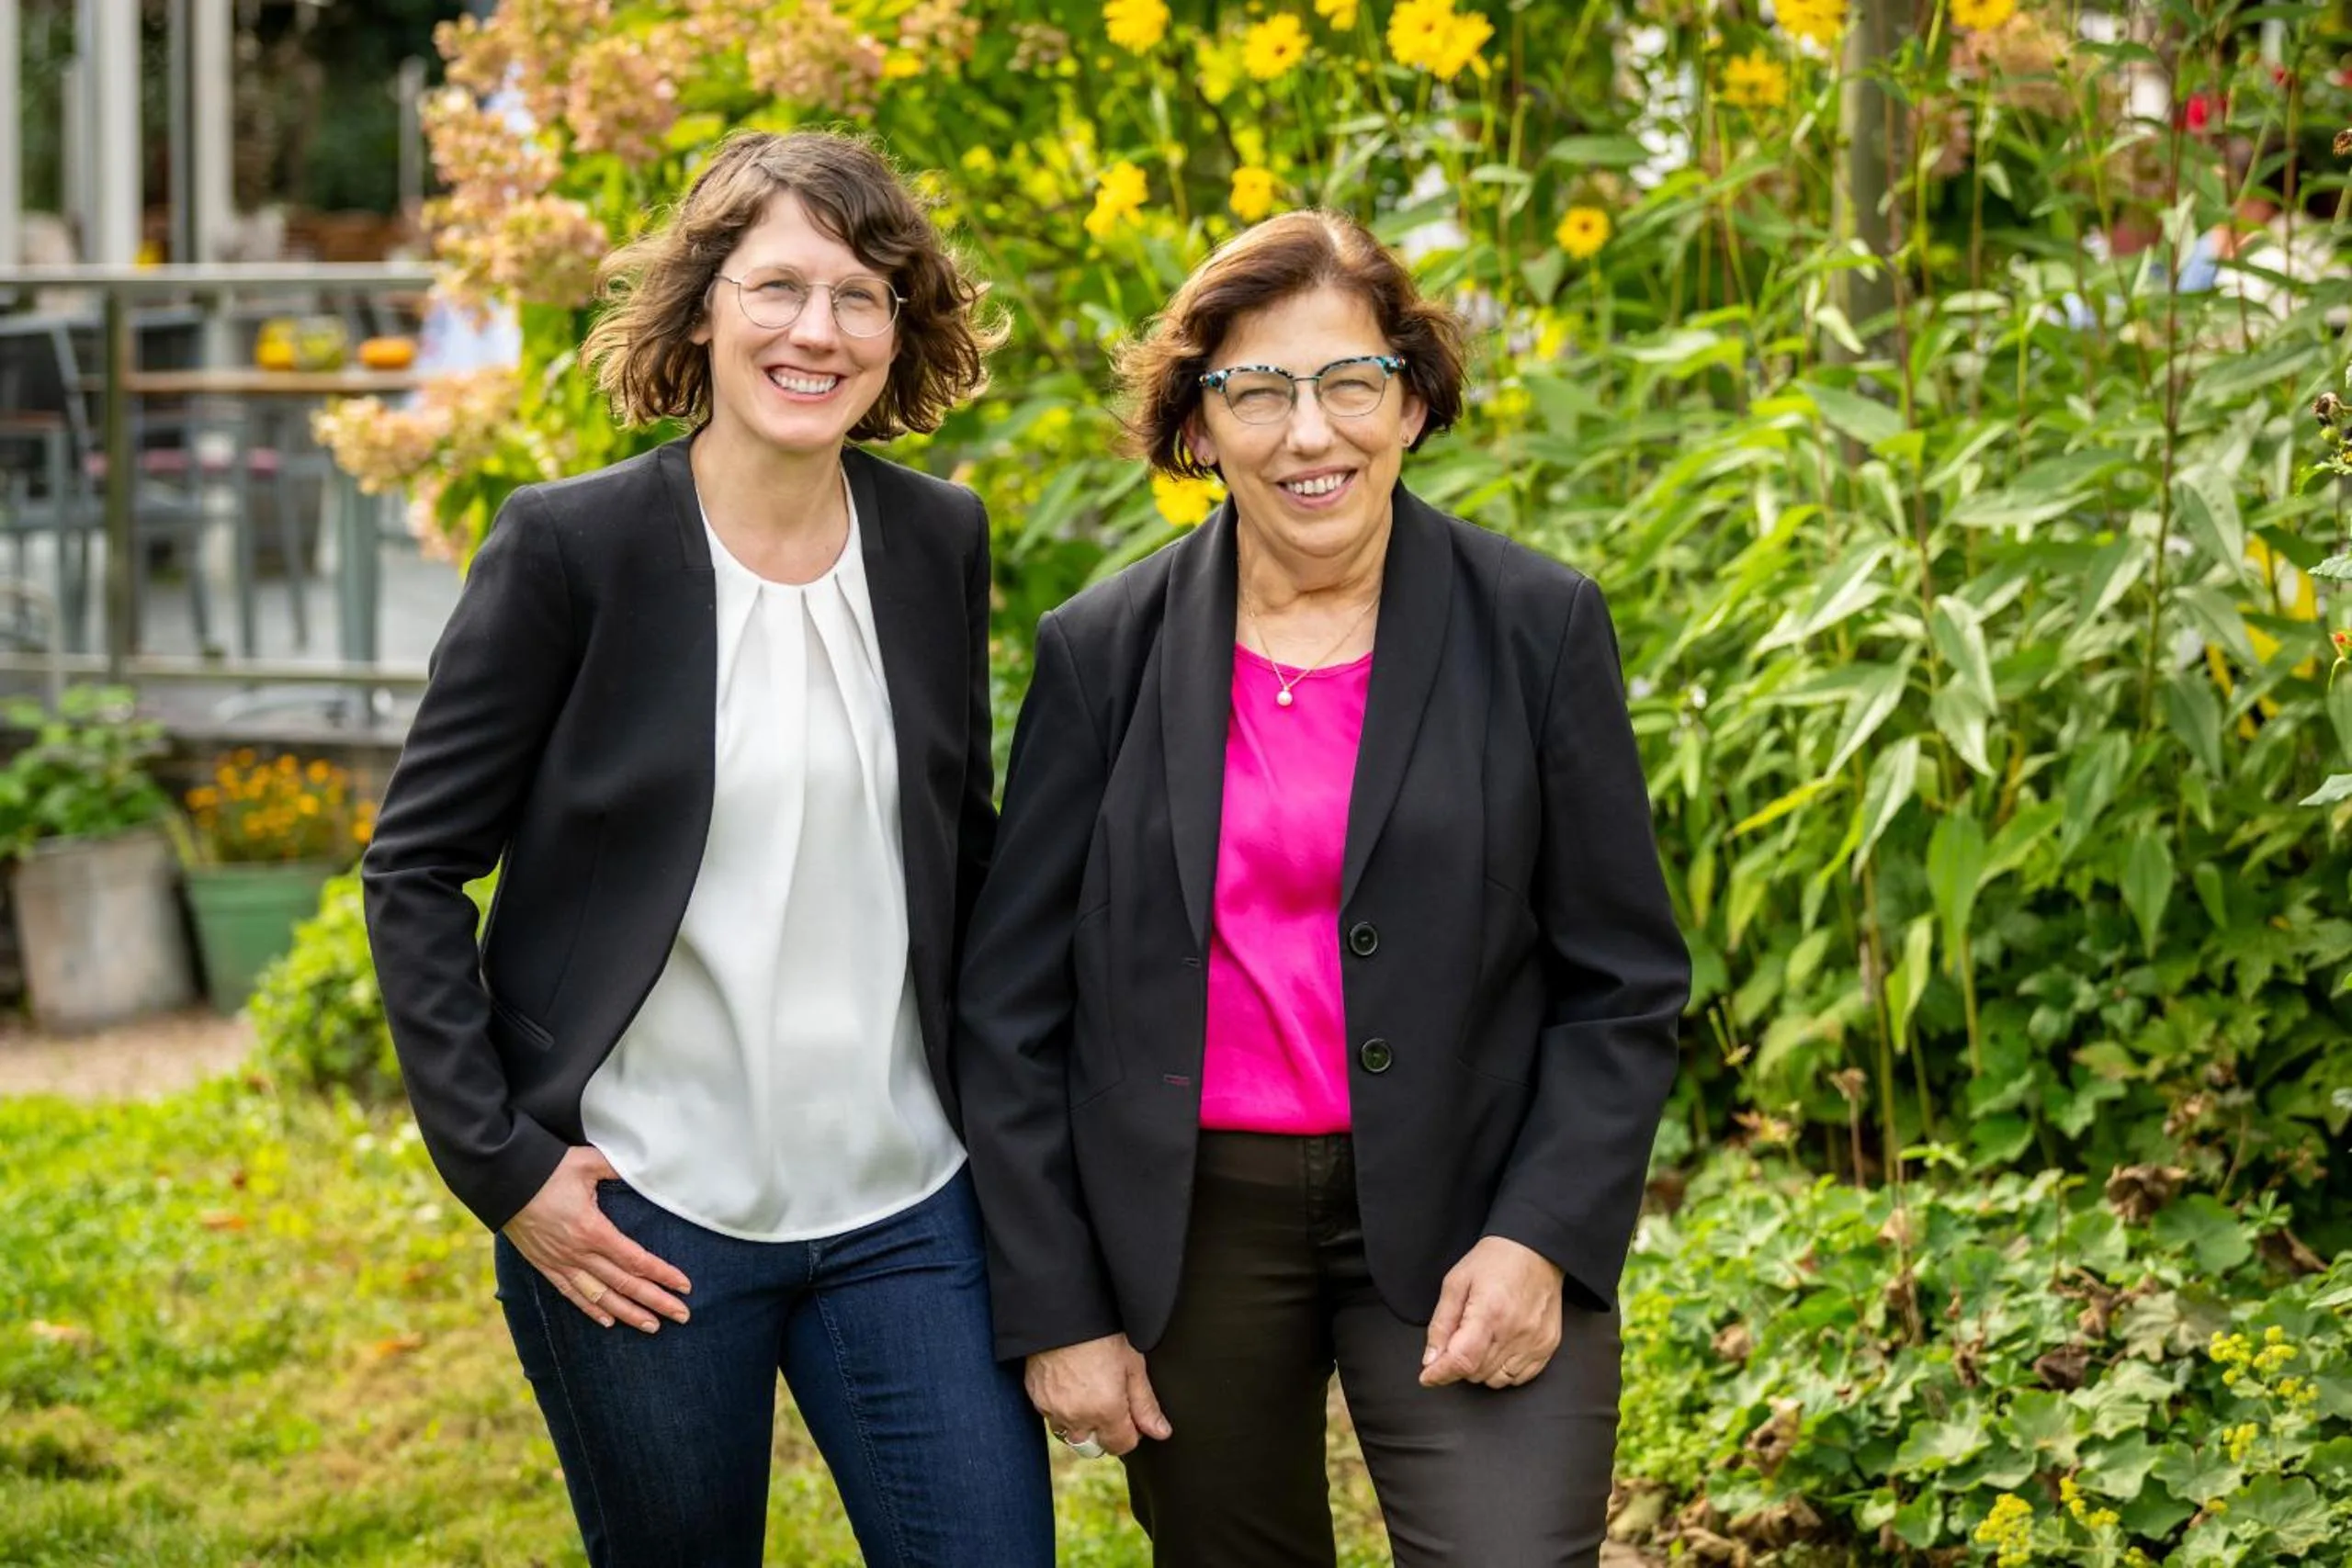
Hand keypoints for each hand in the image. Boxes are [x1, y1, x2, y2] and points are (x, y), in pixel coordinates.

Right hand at [503, 1146, 691, 1332]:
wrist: (501, 1181)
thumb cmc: (546, 1168)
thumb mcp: (587, 1162)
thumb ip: (619, 1167)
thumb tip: (645, 1165)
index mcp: (592, 1229)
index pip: (635, 1260)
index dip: (662, 1274)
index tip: (684, 1285)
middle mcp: (578, 1253)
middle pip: (624, 1284)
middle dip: (656, 1301)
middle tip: (682, 1315)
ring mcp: (560, 1262)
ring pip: (600, 1297)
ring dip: (628, 1314)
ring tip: (653, 1326)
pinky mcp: (545, 1266)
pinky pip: (572, 1294)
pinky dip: (591, 1309)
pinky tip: (608, 1322)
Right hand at [1024, 1333, 1172, 1456]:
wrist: (1062, 1310)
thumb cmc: (1101, 1332)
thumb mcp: (1132, 1364)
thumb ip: (1145, 1404)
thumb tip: (1160, 1432)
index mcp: (1105, 1411)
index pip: (1121, 1446)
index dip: (1130, 1432)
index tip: (1130, 1412)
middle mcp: (1077, 1417)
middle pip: (1093, 1443)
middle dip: (1104, 1429)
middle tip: (1109, 1397)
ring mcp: (1052, 1409)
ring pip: (1070, 1431)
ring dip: (1080, 1420)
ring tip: (1087, 1388)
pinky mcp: (1035, 1397)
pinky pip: (1050, 1414)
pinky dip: (1060, 1406)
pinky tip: (1069, 1381)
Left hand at [1419, 1235, 1563, 1389]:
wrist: (1535, 1250)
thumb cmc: (1494, 1261)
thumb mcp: (1455, 1283)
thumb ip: (1440, 1324)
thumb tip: (1430, 1360)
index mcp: (1489, 1312)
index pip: (1462, 1359)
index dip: (1440, 1373)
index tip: (1428, 1376)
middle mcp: (1515, 1331)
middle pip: (1476, 1373)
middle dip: (1459, 1363)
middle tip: (1459, 1340)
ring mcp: (1534, 1341)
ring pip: (1497, 1380)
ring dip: (1481, 1369)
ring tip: (1481, 1341)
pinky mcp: (1548, 1346)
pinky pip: (1519, 1378)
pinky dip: (1504, 1371)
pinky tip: (1499, 1348)